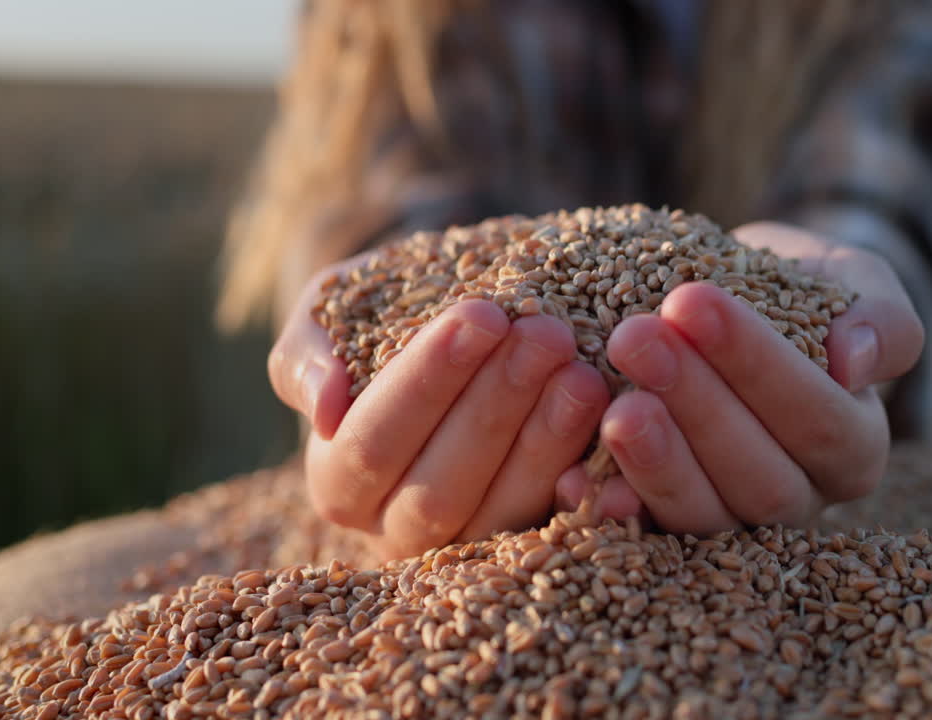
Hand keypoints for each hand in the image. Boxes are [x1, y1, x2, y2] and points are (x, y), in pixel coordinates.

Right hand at [268, 254, 610, 562]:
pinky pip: (562, 532)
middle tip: (547, 335)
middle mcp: (397, 530)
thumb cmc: (382, 317)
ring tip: (584, 375)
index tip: (483, 315)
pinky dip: (595, 501)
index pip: (374, 441)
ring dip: (547, 444)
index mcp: (339, 481)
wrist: (457, 333)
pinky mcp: (533, 545)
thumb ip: (307, 354)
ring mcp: (470, 546)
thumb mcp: (330, 316)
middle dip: (497, 407)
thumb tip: (325, 407)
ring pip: (502, 513)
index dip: (427, 382)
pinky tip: (624, 454)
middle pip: (441, 487)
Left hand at [556, 222, 924, 533]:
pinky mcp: (670, 529)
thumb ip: (878, 314)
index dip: (756, 365)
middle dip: (694, 406)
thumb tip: (855, 360)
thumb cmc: (800, 291)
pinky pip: (642, 535)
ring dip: (653, 463)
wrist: (738, 308)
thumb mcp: (851, 281)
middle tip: (634, 338)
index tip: (692, 300)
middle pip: (758, 476)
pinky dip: (607, 508)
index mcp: (855, 446)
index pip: (818, 419)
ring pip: (703, 516)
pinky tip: (570, 474)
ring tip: (609, 406)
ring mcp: (732, 521)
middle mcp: (800, 498)